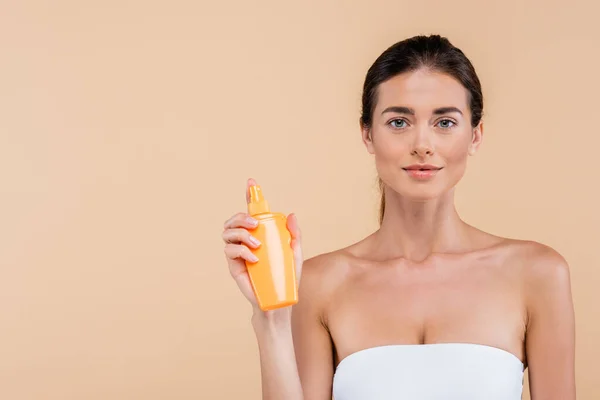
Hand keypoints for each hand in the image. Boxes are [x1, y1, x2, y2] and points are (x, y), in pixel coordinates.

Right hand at [222, 178, 303, 315]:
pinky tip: (254, 258)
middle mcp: (245, 241)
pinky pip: (230, 251)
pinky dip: (241, 250)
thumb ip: (294, 235)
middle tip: (255, 223)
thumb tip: (291, 215)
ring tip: (257, 244)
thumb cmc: (286, 278)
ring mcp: (238, 252)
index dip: (249, 196)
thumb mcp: (295, 255)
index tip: (251, 182)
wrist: (278, 301)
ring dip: (241, 233)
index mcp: (259, 235)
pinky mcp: (233, 265)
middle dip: (241, 216)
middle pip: (233, 220)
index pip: (251, 212)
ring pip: (228, 233)